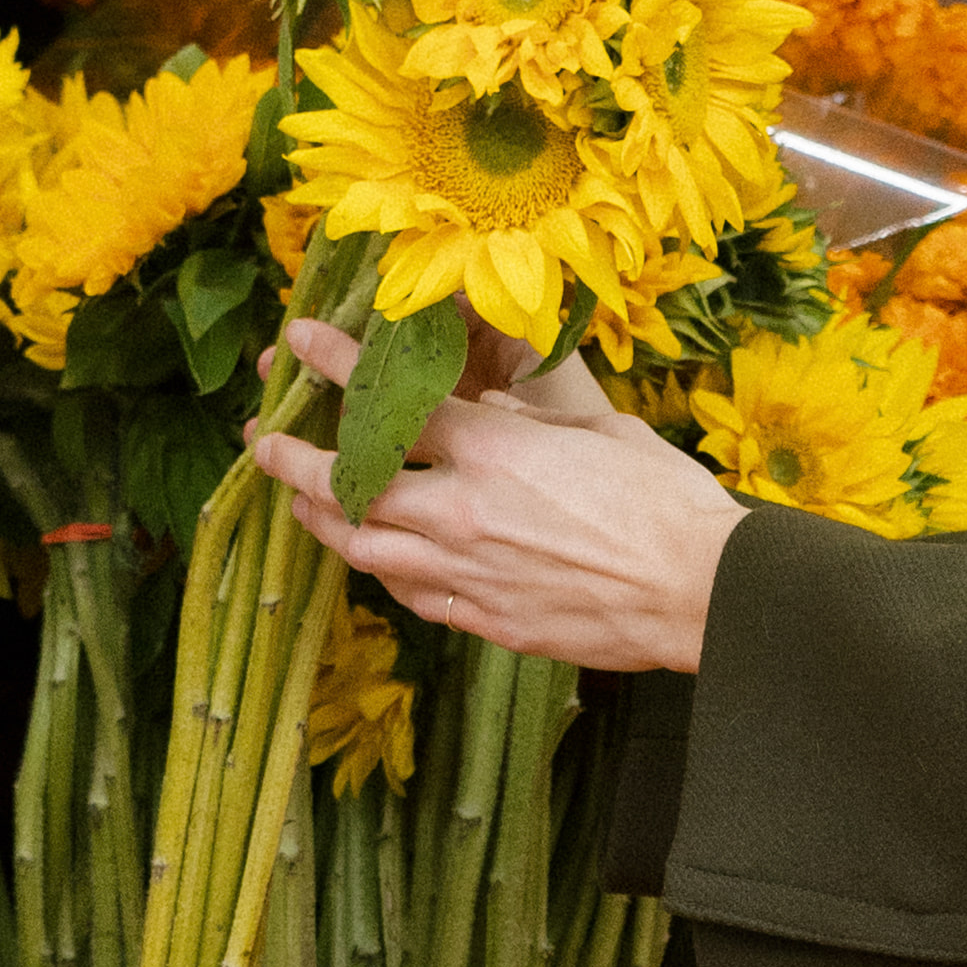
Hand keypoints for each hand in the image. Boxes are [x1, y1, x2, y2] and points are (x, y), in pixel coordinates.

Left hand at [255, 322, 742, 679]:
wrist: (702, 591)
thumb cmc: (665, 502)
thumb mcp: (596, 429)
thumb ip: (529, 420)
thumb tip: (493, 410)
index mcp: (492, 449)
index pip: (388, 403)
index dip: (332, 367)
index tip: (297, 345)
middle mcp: (462, 512)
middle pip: (346, 486)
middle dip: (293, 460)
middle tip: (264, 442)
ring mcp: (468, 574)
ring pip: (362, 549)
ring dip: (319, 522)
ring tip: (296, 504)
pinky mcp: (487, 621)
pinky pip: (412, 596)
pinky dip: (383, 572)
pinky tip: (374, 560)